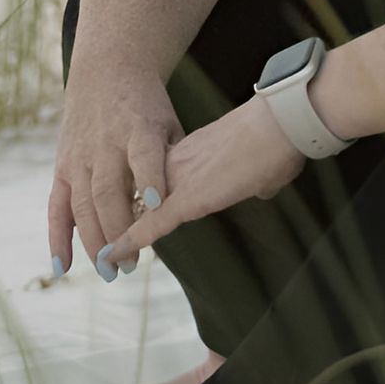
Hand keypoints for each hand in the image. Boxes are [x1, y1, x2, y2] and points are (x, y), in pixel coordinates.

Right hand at [48, 69, 182, 280]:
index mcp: (138, 129)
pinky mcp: (62, 166)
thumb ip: (174, 160)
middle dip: (119, 230)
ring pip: (83, 204)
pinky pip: (56, 207)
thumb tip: (189, 203)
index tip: (157, 207)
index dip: (150, 181)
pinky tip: (62, 267)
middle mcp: (105, 144)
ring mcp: (80, 156)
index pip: (144, 157)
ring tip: (110, 271)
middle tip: (134, 264)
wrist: (108, 72)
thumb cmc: (148, 107)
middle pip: (109, 191)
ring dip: (94, 241)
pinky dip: (57, 238)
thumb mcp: (168, 122)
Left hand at [101, 97, 307, 267]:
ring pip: (137, 209)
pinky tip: (112, 255)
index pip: (159, 174)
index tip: (134, 208)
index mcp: (195, 150)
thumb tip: (263, 186)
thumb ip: (256, 178)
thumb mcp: (264, 163)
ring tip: (103, 258)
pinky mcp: (186, 199)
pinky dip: (129, 241)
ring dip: (119, 234)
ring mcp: (179, 179)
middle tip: (107, 239)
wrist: (280, 125)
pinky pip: (150, 224)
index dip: (145, 193)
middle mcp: (178, 162)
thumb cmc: (281, 140)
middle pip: (137, 191)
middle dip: (121, 215)